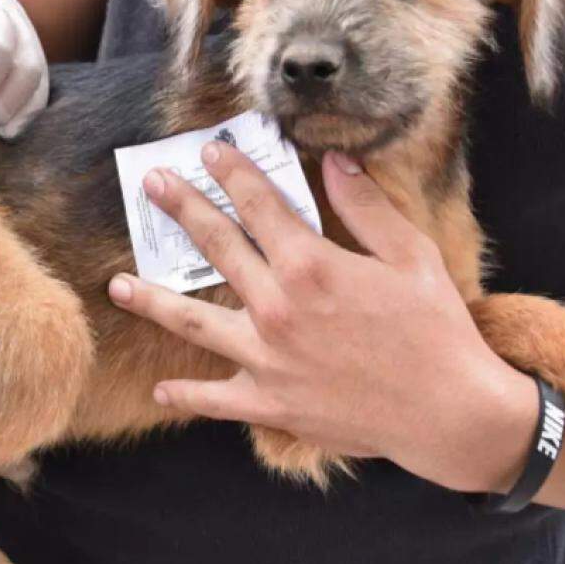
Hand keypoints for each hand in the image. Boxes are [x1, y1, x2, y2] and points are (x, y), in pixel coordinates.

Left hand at [107, 144, 534, 492]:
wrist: (448, 413)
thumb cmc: (434, 329)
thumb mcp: (410, 255)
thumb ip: (365, 206)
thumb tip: (334, 161)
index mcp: (310, 265)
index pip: (259, 204)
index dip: (231, 172)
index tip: (208, 150)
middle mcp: (277, 307)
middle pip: (216, 247)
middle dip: (182, 209)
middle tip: (151, 184)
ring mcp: (266, 358)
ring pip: (193, 323)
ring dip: (153, 300)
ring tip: (116, 285)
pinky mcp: (269, 403)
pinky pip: (215, 399)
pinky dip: (186, 397)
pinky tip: (160, 391)